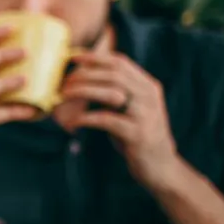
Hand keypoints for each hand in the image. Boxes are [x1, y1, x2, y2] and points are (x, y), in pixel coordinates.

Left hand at [60, 52, 180, 187]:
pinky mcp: (138, 134)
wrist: (160, 167)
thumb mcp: (128, 109)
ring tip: (64, 95)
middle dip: (85, 74)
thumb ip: (113, 92)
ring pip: (111, 92)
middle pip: (113, 74)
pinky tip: (73, 122)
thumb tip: (80, 79)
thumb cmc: (136, 136)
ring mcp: (145, 115)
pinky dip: (87, 118)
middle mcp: (149, 97)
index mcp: (148, 86)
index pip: (120, 62)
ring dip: (83, 91)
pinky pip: (107, 120)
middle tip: (63, 81)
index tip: (71, 56)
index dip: (94, 57)